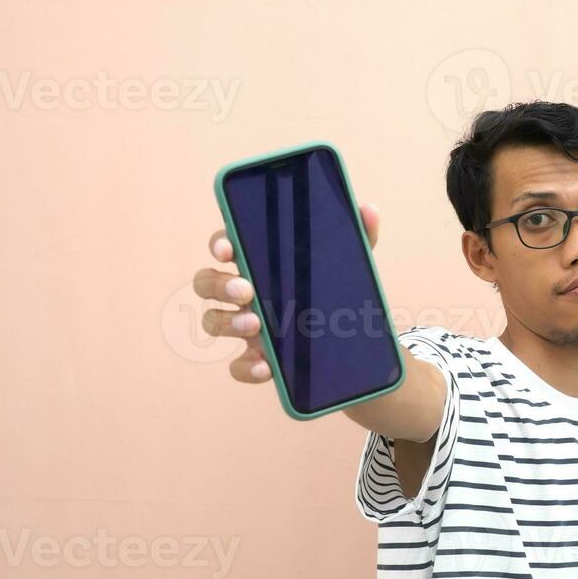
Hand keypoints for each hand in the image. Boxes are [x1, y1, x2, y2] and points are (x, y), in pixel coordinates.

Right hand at [193, 202, 380, 382]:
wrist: (353, 343)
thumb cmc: (336, 289)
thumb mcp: (349, 262)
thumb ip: (357, 235)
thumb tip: (369, 210)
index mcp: (260, 261)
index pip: (226, 244)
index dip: (220, 244)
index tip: (229, 250)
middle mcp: (245, 291)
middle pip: (207, 282)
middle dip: (218, 284)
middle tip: (246, 291)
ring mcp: (247, 326)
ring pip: (213, 320)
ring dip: (227, 322)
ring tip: (256, 325)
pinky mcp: (256, 358)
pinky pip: (237, 366)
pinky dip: (246, 368)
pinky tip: (266, 366)